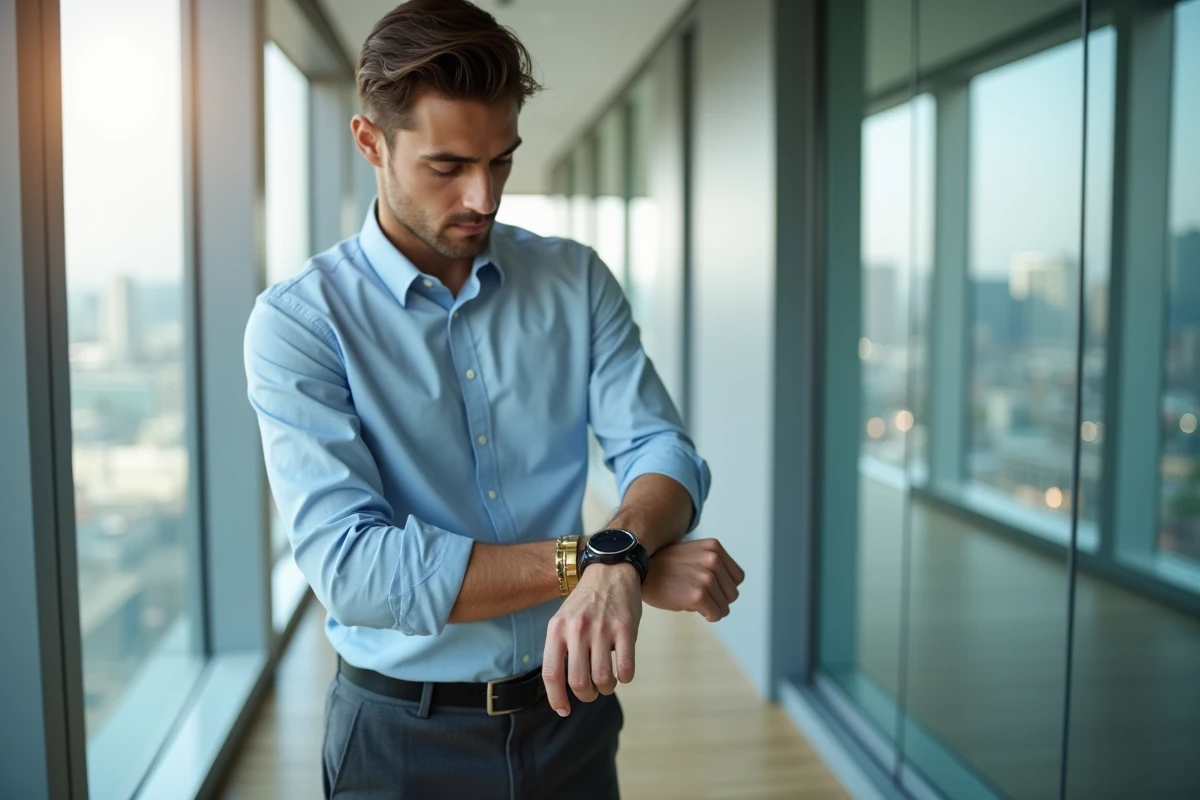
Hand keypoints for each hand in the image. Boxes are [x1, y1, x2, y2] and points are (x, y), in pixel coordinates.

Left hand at [542, 563, 640, 716]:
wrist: (611, 570)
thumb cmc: (586, 602)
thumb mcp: (562, 620)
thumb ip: (560, 649)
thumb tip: (561, 689)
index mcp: (557, 629)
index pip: (552, 674)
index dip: (556, 698)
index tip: (563, 710)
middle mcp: (577, 629)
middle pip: (579, 682)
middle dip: (587, 696)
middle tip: (592, 692)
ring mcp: (602, 628)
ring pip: (603, 679)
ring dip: (606, 689)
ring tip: (607, 682)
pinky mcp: (625, 628)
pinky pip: (626, 668)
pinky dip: (625, 678)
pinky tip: (623, 672)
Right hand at [642, 538, 744, 621]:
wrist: (639, 571)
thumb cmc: (665, 567)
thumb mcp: (694, 555)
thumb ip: (712, 565)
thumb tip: (731, 591)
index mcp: (714, 548)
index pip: (737, 577)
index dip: (723, 587)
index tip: (707, 588)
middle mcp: (713, 559)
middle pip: (733, 593)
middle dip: (717, 599)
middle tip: (696, 594)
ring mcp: (706, 577)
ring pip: (725, 606)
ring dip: (711, 608)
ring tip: (691, 599)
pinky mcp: (698, 595)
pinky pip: (716, 614)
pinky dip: (708, 616)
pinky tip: (691, 607)